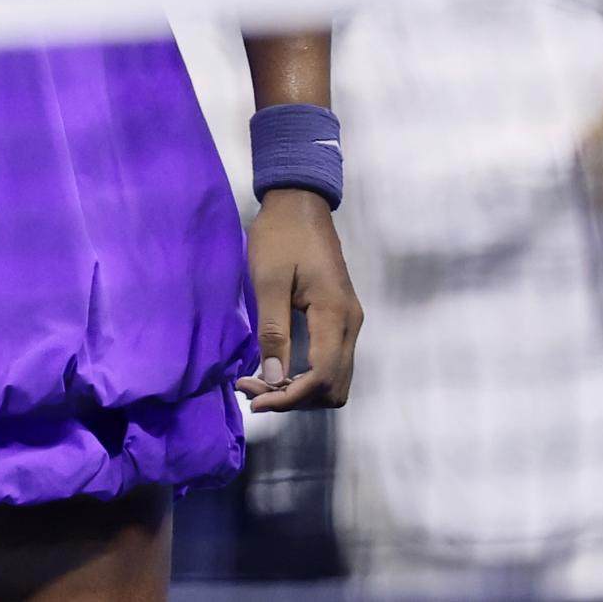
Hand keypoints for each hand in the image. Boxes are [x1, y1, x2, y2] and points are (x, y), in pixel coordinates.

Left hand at [240, 189, 360, 411]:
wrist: (300, 204)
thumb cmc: (280, 236)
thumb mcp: (267, 280)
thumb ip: (273, 330)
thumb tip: (272, 378)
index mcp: (334, 314)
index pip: (323, 378)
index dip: (291, 398)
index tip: (255, 398)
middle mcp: (350, 324)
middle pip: (335, 388)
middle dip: (294, 399)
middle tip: (252, 389)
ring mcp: (349, 322)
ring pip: (336, 380)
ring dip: (300, 391)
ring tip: (258, 381)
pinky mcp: (340, 319)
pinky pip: (331, 363)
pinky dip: (306, 376)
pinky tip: (275, 368)